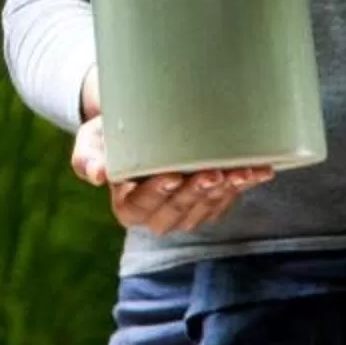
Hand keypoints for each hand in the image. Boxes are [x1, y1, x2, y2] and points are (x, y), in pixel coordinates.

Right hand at [71, 113, 272, 235]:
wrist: (139, 128)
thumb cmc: (111, 135)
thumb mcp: (91, 141)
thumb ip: (87, 157)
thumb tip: (96, 174)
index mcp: (127, 207)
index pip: (140, 206)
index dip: (158, 193)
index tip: (172, 175)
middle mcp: (157, 216)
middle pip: (178, 211)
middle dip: (197, 193)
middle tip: (212, 172)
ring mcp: (186, 213)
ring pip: (206, 209)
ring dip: (226, 192)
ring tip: (241, 171)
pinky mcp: (208, 205)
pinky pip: (226, 201)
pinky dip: (243, 186)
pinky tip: (258, 171)